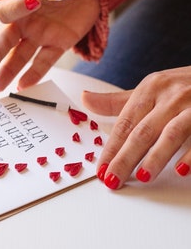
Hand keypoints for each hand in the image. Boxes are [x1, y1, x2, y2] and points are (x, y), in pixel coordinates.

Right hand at [0, 0, 99, 91]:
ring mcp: (41, 35)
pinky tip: (24, 85)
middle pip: (6, 41)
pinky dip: (35, 74)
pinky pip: (45, 61)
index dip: (14, 9)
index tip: (33, 1)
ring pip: (21, 56)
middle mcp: (26, 21)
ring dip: (9, 71)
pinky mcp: (58, 44)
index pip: (5, 10)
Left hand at [82, 66, 190, 188]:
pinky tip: (182, 170)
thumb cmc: (179, 86)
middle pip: (142, 131)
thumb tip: (85, 99)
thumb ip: (116, 101)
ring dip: (155, 157)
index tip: (101, 168)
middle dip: (125, 158)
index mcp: (149, 89)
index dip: (111, 148)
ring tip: (142, 177)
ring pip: (170, 134)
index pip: (124, 123)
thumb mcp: (148, 90)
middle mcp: (169, 96)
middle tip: (112, 180)